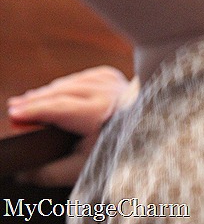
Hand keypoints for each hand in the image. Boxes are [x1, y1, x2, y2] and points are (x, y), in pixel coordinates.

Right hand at [7, 66, 135, 186]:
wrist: (146, 134)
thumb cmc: (116, 152)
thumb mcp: (84, 168)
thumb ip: (51, 171)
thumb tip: (25, 172)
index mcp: (101, 113)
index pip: (60, 108)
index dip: (35, 110)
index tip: (15, 113)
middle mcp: (106, 92)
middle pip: (63, 91)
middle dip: (36, 99)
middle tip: (14, 107)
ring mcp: (109, 80)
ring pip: (71, 82)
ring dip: (48, 91)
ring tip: (28, 101)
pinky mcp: (110, 75)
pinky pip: (81, 77)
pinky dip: (66, 84)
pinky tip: (54, 91)